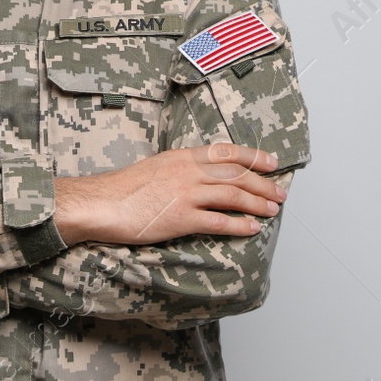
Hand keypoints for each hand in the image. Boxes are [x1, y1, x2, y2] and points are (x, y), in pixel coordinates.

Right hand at [52, 143, 286, 245]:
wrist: (101, 203)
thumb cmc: (122, 188)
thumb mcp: (155, 167)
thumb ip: (180, 169)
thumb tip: (200, 176)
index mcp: (182, 156)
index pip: (226, 152)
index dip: (253, 157)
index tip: (272, 162)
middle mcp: (188, 171)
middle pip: (236, 174)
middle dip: (263, 183)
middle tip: (280, 193)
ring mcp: (185, 194)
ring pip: (232, 195)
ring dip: (257, 203)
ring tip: (272, 210)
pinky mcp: (180, 218)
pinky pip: (218, 221)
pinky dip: (239, 224)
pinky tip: (251, 228)